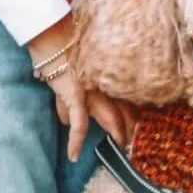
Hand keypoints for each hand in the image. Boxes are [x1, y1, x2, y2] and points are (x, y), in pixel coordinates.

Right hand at [27, 18, 134, 161]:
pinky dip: (76, 142)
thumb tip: (95, 86)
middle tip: (134, 139)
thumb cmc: (69, 44)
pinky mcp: (74, 98)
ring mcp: (92, 92)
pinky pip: (79, 125)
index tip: (139, 121)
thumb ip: (97, 72)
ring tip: (121, 147)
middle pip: (126, 109)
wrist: (53, 35)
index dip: (136, 111)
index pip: (130, 97)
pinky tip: (74, 156)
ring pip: (111, 119)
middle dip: (131, 126)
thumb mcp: (89, 58)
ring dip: (117, 134)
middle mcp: (105, 83)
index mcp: (111, 74)